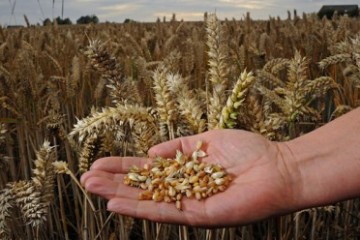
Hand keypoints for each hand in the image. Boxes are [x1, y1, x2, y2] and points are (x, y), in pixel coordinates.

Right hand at [81, 129, 300, 226]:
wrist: (278, 167)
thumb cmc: (247, 151)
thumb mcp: (206, 141)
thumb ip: (178, 148)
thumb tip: (150, 153)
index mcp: (184, 173)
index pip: (147, 171)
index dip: (123, 167)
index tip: (99, 163)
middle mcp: (183, 191)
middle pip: (142, 187)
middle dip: (113, 182)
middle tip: (85, 178)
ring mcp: (189, 204)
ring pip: (147, 201)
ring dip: (118, 195)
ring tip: (91, 188)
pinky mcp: (199, 215)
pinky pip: (165, 212)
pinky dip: (140, 208)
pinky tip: (116, 204)